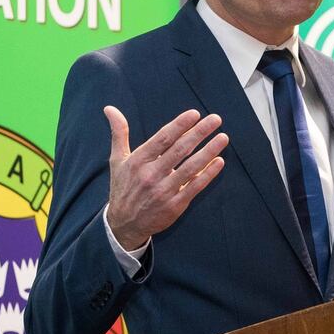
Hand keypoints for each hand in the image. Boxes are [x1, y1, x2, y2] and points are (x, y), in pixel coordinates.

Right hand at [104, 106, 228, 250]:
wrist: (124, 224)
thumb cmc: (123, 187)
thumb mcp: (117, 160)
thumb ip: (119, 133)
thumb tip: (110, 108)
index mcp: (138, 161)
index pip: (163, 138)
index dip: (180, 125)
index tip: (195, 114)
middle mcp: (151, 175)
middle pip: (180, 150)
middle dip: (200, 133)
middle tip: (216, 119)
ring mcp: (164, 191)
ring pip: (191, 167)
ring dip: (209, 151)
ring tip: (223, 138)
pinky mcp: (175, 205)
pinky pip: (195, 187)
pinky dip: (208, 174)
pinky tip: (219, 162)